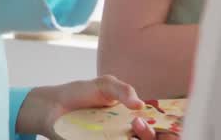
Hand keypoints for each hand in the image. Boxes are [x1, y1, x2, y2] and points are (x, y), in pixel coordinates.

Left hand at [21, 75, 156, 139]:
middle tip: (138, 124)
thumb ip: (123, 90)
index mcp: (132, 117)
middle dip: (152, 135)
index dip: (167, 130)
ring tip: (131, 128)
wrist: (53, 106)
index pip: (158, 127)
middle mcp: (127, 134)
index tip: (168, 127)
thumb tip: (139, 104)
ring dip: (141, 139)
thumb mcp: (104, 85)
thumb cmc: (80, 93)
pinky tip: (116, 137)